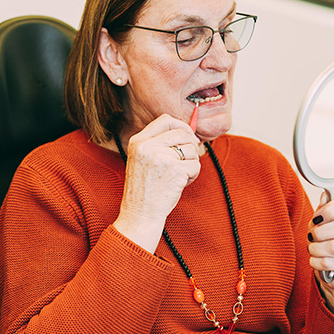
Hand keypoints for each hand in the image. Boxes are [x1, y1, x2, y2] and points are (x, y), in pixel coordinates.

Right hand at [113, 114, 200, 252]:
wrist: (140, 213)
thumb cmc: (144, 189)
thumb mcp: (142, 160)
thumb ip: (158, 143)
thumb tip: (189, 132)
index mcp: (138, 142)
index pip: (165, 120)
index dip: (181, 125)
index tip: (187, 136)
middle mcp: (148, 146)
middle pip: (182, 133)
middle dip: (191, 144)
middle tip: (189, 158)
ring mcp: (162, 157)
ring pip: (191, 149)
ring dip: (191, 162)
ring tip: (180, 175)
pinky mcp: (175, 170)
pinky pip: (195, 165)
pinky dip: (193, 175)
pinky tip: (182, 183)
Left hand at [306, 190, 333, 319]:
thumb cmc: (328, 235)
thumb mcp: (322, 218)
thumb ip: (324, 207)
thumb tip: (325, 196)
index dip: (330, 210)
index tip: (317, 218)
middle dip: (320, 232)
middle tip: (311, 236)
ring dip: (316, 248)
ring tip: (312, 248)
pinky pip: (332, 263)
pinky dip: (318, 262)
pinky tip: (315, 259)